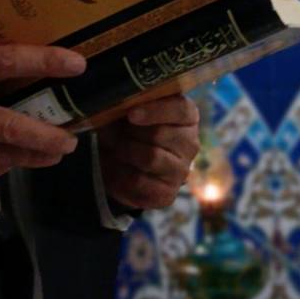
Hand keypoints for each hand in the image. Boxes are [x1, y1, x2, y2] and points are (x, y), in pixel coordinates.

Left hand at [98, 95, 199, 209]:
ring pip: (150, 157)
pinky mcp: (167, 193)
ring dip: (124, 150)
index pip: (181, 110)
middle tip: (109, 130)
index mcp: (187, 117)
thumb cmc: (130, 128)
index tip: (131, 114)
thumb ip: (129, 105)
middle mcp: (190, 144)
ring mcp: (181, 171)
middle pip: (159, 134)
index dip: (155, 111)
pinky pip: (139, 181)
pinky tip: (114, 165)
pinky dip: (119, 172)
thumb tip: (115, 106)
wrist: (124, 164)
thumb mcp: (130, 111)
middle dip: (129, 132)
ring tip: (112, 146)